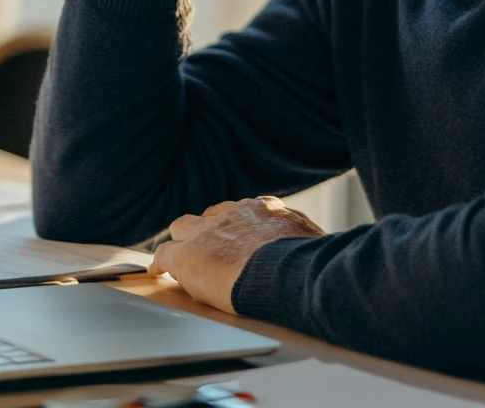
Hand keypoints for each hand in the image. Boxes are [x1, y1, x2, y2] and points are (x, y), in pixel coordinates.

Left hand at [148, 197, 324, 313]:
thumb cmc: (309, 265)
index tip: (240, 238)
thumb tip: (327, 256)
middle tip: (211, 246)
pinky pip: (165, 254)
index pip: (246, 212)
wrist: (286, 272)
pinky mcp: (188, 256)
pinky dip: (161, 262)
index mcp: (267, 211)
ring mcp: (210, 232)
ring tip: (182, 255)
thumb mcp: (316, 246)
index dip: (239, 227)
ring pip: (184, 228)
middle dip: (210, 228)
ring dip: (185, 241)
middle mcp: (236, 214)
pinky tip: (157, 270)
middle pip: (212, 214)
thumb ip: (309, 244)